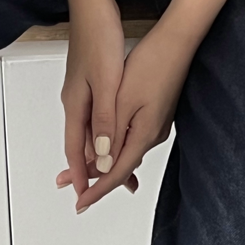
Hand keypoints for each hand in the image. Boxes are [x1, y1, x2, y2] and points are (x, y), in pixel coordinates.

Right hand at [55, 0, 129, 202]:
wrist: (93, 4)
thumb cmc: (98, 36)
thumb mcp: (105, 82)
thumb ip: (104, 119)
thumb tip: (102, 155)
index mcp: (75, 103)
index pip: (75, 150)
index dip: (81, 176)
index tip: (86, 198)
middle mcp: (75, 99)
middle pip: (82, 143)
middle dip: (92, 169)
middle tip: (104, 190)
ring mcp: (82, 88)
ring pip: (91, 130)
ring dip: (101, 151)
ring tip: (116, 169)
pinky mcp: (91, 79)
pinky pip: (96, 115)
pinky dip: (106, 131)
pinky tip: (115, 132)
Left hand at [68, 19, 195, 213]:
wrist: (176, 42)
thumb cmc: (151, 64)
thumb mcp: (123, 98)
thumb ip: (112, 132)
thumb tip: (102, 163)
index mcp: (144, 134)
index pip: (116, 173)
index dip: (96, 189)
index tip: (80, 203)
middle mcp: (152, 135)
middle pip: (120, 165)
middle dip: (95, 175)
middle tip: (69, 182)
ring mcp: (156, 124)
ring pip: (125, 150)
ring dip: (104, 159)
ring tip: (82, 165)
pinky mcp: (156, 113)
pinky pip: (132, 137)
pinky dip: (116, 144)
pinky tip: (107, 140)